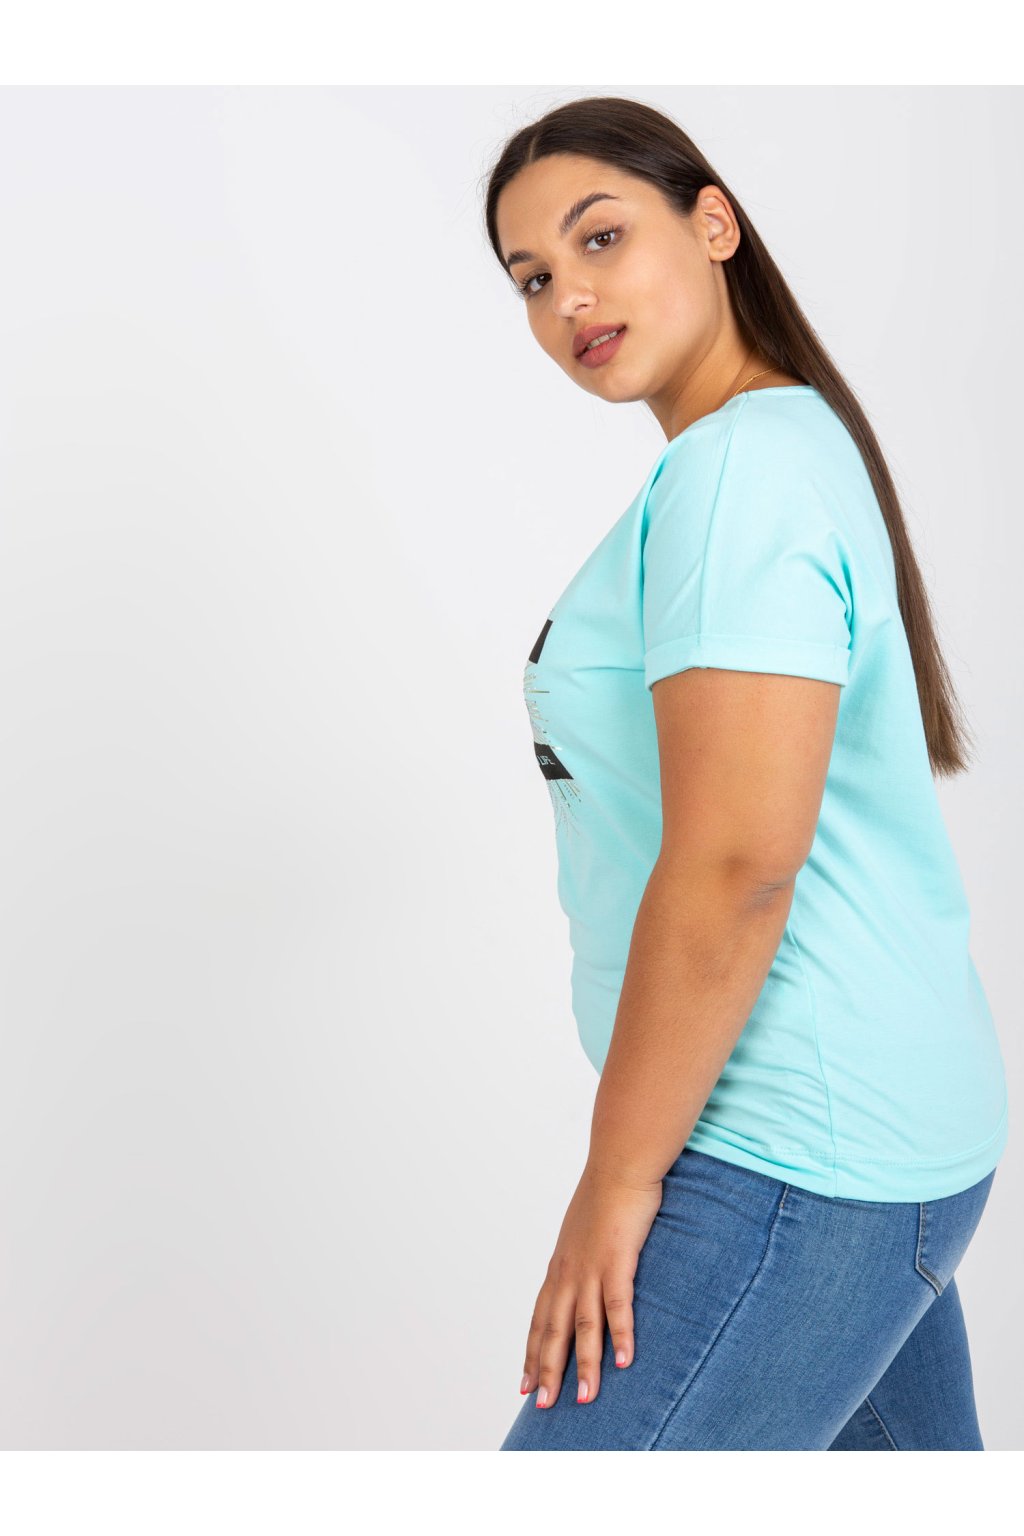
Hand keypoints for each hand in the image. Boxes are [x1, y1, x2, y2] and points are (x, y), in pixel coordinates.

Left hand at [519, 1161, 662, 1408]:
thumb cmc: (605, 1195)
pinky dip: (621, 1334)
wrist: (619, 1164)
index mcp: (560, 1266)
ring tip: (582, 1399)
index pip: (540, 1317)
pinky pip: (618, 1304)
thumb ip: (582, 1257)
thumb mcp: (584, 1231)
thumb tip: (583, 1276)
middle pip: (554, 1329)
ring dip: (583, 1364)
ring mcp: (592, 1267)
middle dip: (547, 1369)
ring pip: (584, 1325)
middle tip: (542, 1405)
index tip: (525, 1382)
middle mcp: (569, 1271)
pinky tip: (625, 1361)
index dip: (533, 1351)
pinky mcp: (618, 1259)